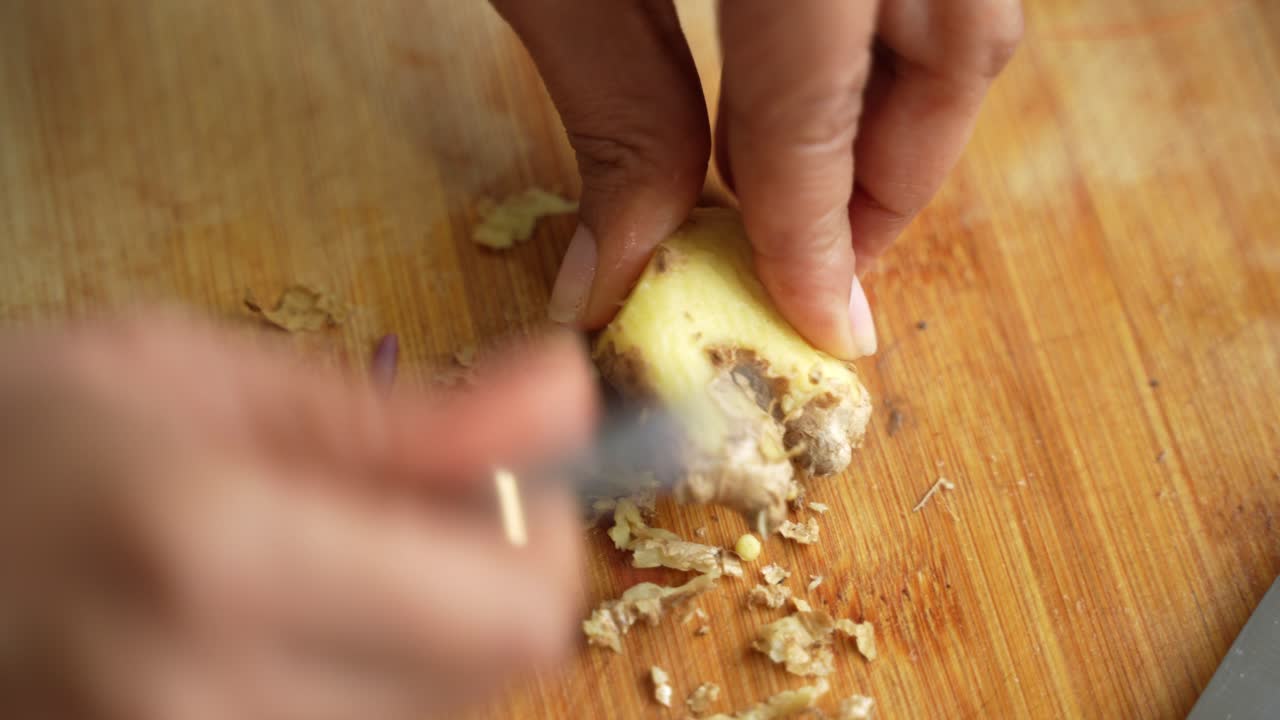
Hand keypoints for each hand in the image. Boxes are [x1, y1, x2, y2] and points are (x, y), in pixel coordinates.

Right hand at [0, 313, 596, 719]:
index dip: (540, 536)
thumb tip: (566, 395)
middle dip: (485, 588)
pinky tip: (288, 635)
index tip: (505, 480)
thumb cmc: (12, 439)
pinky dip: (357, 690)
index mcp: (211, 551)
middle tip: (411, 519)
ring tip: (321, 573)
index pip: (510, 612)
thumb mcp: (194, 378)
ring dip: (420, 646)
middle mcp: (196, 697)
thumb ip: (399, 410)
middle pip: (483, 681)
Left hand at [492, 0, 1021, 358]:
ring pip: (962, 7)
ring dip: (899, 107)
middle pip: (957, 49)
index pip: (822, 112)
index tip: (825, 325)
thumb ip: (614, 107)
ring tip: (817, 181)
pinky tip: (817, 76)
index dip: (817, 235)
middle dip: (896, 173)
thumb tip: (612, 277)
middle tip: (831, 260)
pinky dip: (885, 38)